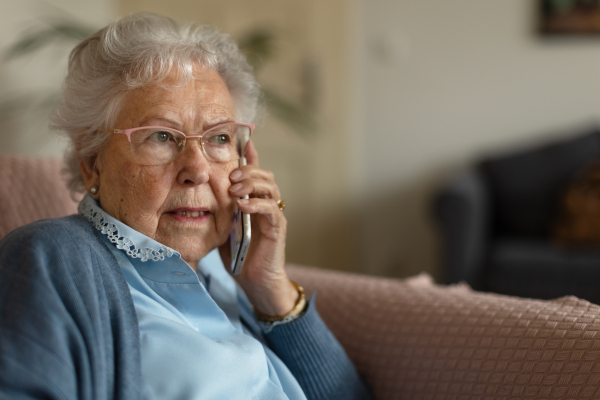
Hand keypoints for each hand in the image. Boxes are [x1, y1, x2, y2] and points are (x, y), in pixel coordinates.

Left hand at [219, 141, 297, 315]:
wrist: (254, 281)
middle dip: (248, 170)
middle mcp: (267, 204)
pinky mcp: (277, 228)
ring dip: (252, 184)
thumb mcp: (223, 226)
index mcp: (254, 200)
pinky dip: (257, 204)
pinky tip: (242, 205)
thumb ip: (219, 208)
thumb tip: (199, 192)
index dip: (250, 155)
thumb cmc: (238, 254)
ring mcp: (274, 215)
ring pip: (271, 188)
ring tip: (234, 189)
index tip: (241, 142)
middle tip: (230, 175)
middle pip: (265, 175)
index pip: (255, 172)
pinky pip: (271, 209)